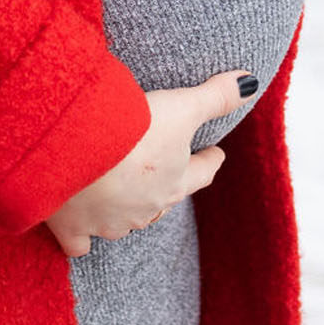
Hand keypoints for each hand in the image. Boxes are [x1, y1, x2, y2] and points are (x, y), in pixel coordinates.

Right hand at [44, 69, 253, 256]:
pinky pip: (80, 243)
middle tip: (168, 167)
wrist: (75, 150)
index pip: (202, 173)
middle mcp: (147, 208)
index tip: (216, 152)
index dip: (209, 161)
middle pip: (166, 198)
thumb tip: (250, 81)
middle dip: (169, 183)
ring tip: (126, 190)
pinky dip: (81, 238)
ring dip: (130, 206)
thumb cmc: (132, 128)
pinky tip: (82, 234)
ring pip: (128, 220)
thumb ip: (216, 96)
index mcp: (174, 181)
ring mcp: (110, 221)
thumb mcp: (180, 106)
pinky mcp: (74, 227)